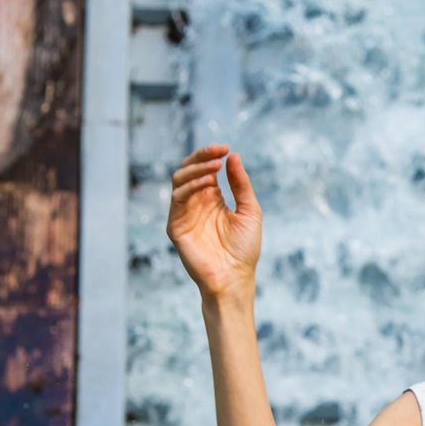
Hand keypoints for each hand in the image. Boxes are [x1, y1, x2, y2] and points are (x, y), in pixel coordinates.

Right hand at [166, 144, 262, 299]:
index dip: (211, 155)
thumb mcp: (249, 210)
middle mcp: (196, 203)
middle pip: (188, 170)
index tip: (226, 148)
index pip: (204, 169)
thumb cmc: (244, 248)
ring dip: (196, 169)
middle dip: (201, 157)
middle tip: (218, 153)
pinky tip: (208, 185)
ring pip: (179, 180)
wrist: (235, 277)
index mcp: (212, 198)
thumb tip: (233, 155)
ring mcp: (184, 213)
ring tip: (214, 167)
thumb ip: (241, 184)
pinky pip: (177, 199)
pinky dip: (191, 187)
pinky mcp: (175, 226)